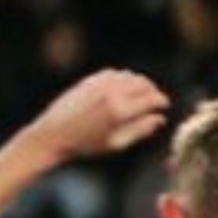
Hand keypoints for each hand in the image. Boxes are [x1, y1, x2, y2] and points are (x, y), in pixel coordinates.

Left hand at [23, 68, 170, 164]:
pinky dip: (124, 78)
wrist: (53, 135)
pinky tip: (125, 89)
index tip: (164, 106)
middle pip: (144, 84)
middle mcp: (111, 93)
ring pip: (130, 76)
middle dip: (152, 91)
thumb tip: (160, 119)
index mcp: (120, 110)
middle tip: (155, 99)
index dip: (162, 101)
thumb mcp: (115, 143)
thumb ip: (140, 130)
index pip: (152, 98)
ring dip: (139, 83)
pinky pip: (115, 73)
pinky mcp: (90, 80)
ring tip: (142, 94)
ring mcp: (100, 84)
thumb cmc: (84, 145)